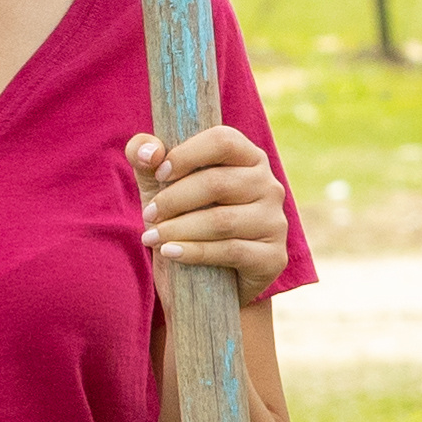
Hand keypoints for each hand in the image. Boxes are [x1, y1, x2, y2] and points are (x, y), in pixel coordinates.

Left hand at [128, 125, 290, 303]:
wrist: (207, 281)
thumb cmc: (184, 219)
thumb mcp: (160, 186)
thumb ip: (146, 156)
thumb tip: (149, 153)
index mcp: (248, 158)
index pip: (223, 141)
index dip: (187, 155)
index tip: (159, 174)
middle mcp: (269, 186)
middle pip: (218, 183)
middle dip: (174, 199)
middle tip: (148, 214)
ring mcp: (275, 222)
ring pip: (222, 220)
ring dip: (179, 228)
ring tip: (150, 237)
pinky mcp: (273, 257)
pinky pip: (231, 251)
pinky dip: (194, 252)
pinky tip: (169, 252)